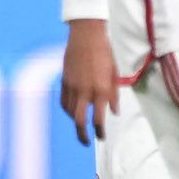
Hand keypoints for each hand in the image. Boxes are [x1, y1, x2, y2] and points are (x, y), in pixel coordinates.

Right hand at [59, 17, 119, 145]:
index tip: (101, 136)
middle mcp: (86, 91)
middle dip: (83, 136)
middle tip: (86, 142)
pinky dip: (68, 110)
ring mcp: (73, 86)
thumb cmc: (104, 52)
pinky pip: (64, 102)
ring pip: (71, 112)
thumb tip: (114, 112)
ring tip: (81, 125)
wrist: (86, 35)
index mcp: (102, 90)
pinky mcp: (64, 81)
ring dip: (76, 121)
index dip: (100, 132)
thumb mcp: (114, 73)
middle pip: (80, 121)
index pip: (99, 120)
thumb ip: (114, 94)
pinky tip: (72, 111)